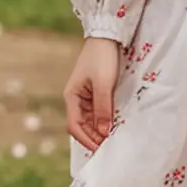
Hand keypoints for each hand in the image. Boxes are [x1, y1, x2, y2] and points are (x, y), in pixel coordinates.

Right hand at [64, 36, 121, 152]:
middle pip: (82, 126)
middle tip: (110, 148)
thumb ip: (102, 108)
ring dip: (100, 130)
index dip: (86, 139)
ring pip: (91, 120)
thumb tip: (102, 133)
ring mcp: (86, 97)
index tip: (101, 148)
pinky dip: (105, 120)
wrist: (107, 37)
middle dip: (94, 137)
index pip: (74, 126)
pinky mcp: (97, 93)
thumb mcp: (103, 84)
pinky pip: (99, 112)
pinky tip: (115, 126)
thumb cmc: (102, 58)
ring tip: (114, 139)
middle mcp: (76, 99)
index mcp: (71, 97)